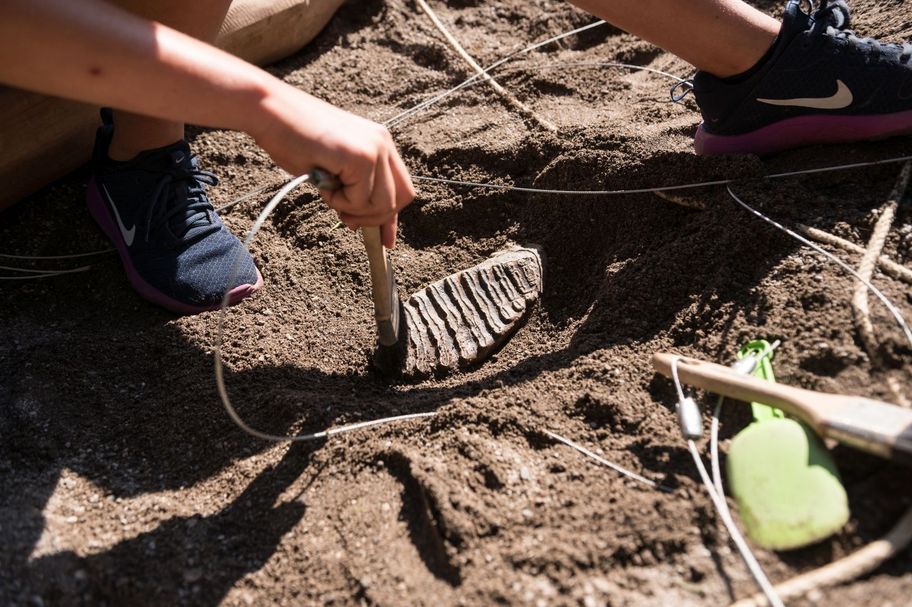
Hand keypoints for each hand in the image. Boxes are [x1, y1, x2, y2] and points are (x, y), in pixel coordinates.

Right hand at [252, 83, 414, 247]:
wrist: (268, 112)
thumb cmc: (292, 138)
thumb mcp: (333, 167)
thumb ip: (354, 186)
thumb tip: (364, 221)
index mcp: (379, 141)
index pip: (401, 187)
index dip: (392, 218)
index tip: (385, 241)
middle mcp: (383, 143)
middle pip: (401, 199)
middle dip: (374, 219)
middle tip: (347, 220)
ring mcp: (374, 148)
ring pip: (382, 204)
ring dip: (352, 209)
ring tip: (328, 190)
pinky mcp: (360, 157)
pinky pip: (360, 200)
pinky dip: (339, 202)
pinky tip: (322, 182)